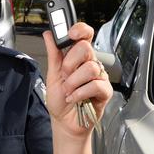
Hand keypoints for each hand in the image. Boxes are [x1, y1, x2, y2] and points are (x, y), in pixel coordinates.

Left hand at [42, 23, 112, 137]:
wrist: (64, 122)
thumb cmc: (60, 100)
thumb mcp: (52, 75)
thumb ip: (53, 54)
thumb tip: (48, 34)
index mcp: (78, 57)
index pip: (85, 35)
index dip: (80, 30)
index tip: (71, 34)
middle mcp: (90, 64)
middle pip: (86, 48)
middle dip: (70, 63)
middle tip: (64, 76)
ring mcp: (99, 77)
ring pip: (90, 68)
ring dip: (73, 82)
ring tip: (68, 91)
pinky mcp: (105, 91)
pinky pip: (96, 85)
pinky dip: (80, 93)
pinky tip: (75, 98)